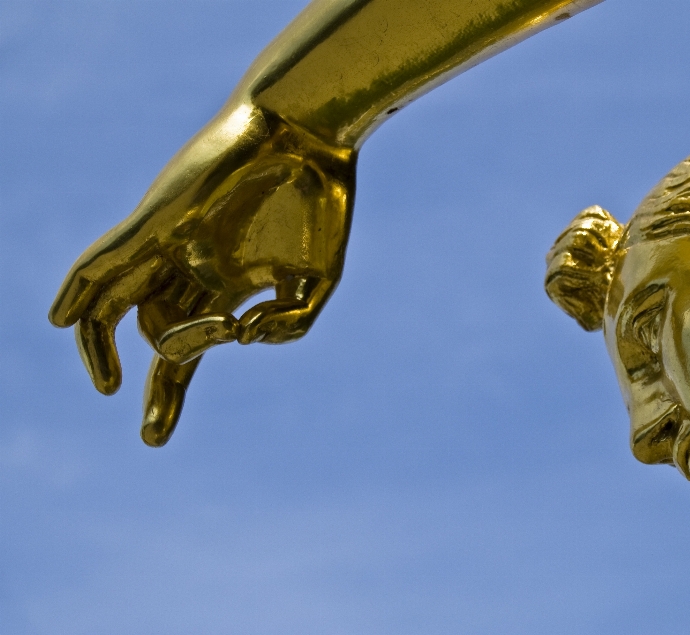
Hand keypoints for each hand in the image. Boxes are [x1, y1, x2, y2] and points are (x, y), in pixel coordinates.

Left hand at [50, 104, 355, 446]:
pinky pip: (104, 261)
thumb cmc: (320, 203)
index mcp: (228, 285)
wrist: (308, 135)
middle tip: (220, 341)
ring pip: (116, 307)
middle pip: (154, 336)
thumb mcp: (318, 285)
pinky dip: (79, 289)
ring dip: (105, 349)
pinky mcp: (157, 222)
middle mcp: (190, 269)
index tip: (149, 441)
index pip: (185, 352)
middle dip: (170, 376)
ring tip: (110, 385)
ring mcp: (168, 246)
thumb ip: (290, 327)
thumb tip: (240, 342)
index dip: (166, 397)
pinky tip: (58, 321)